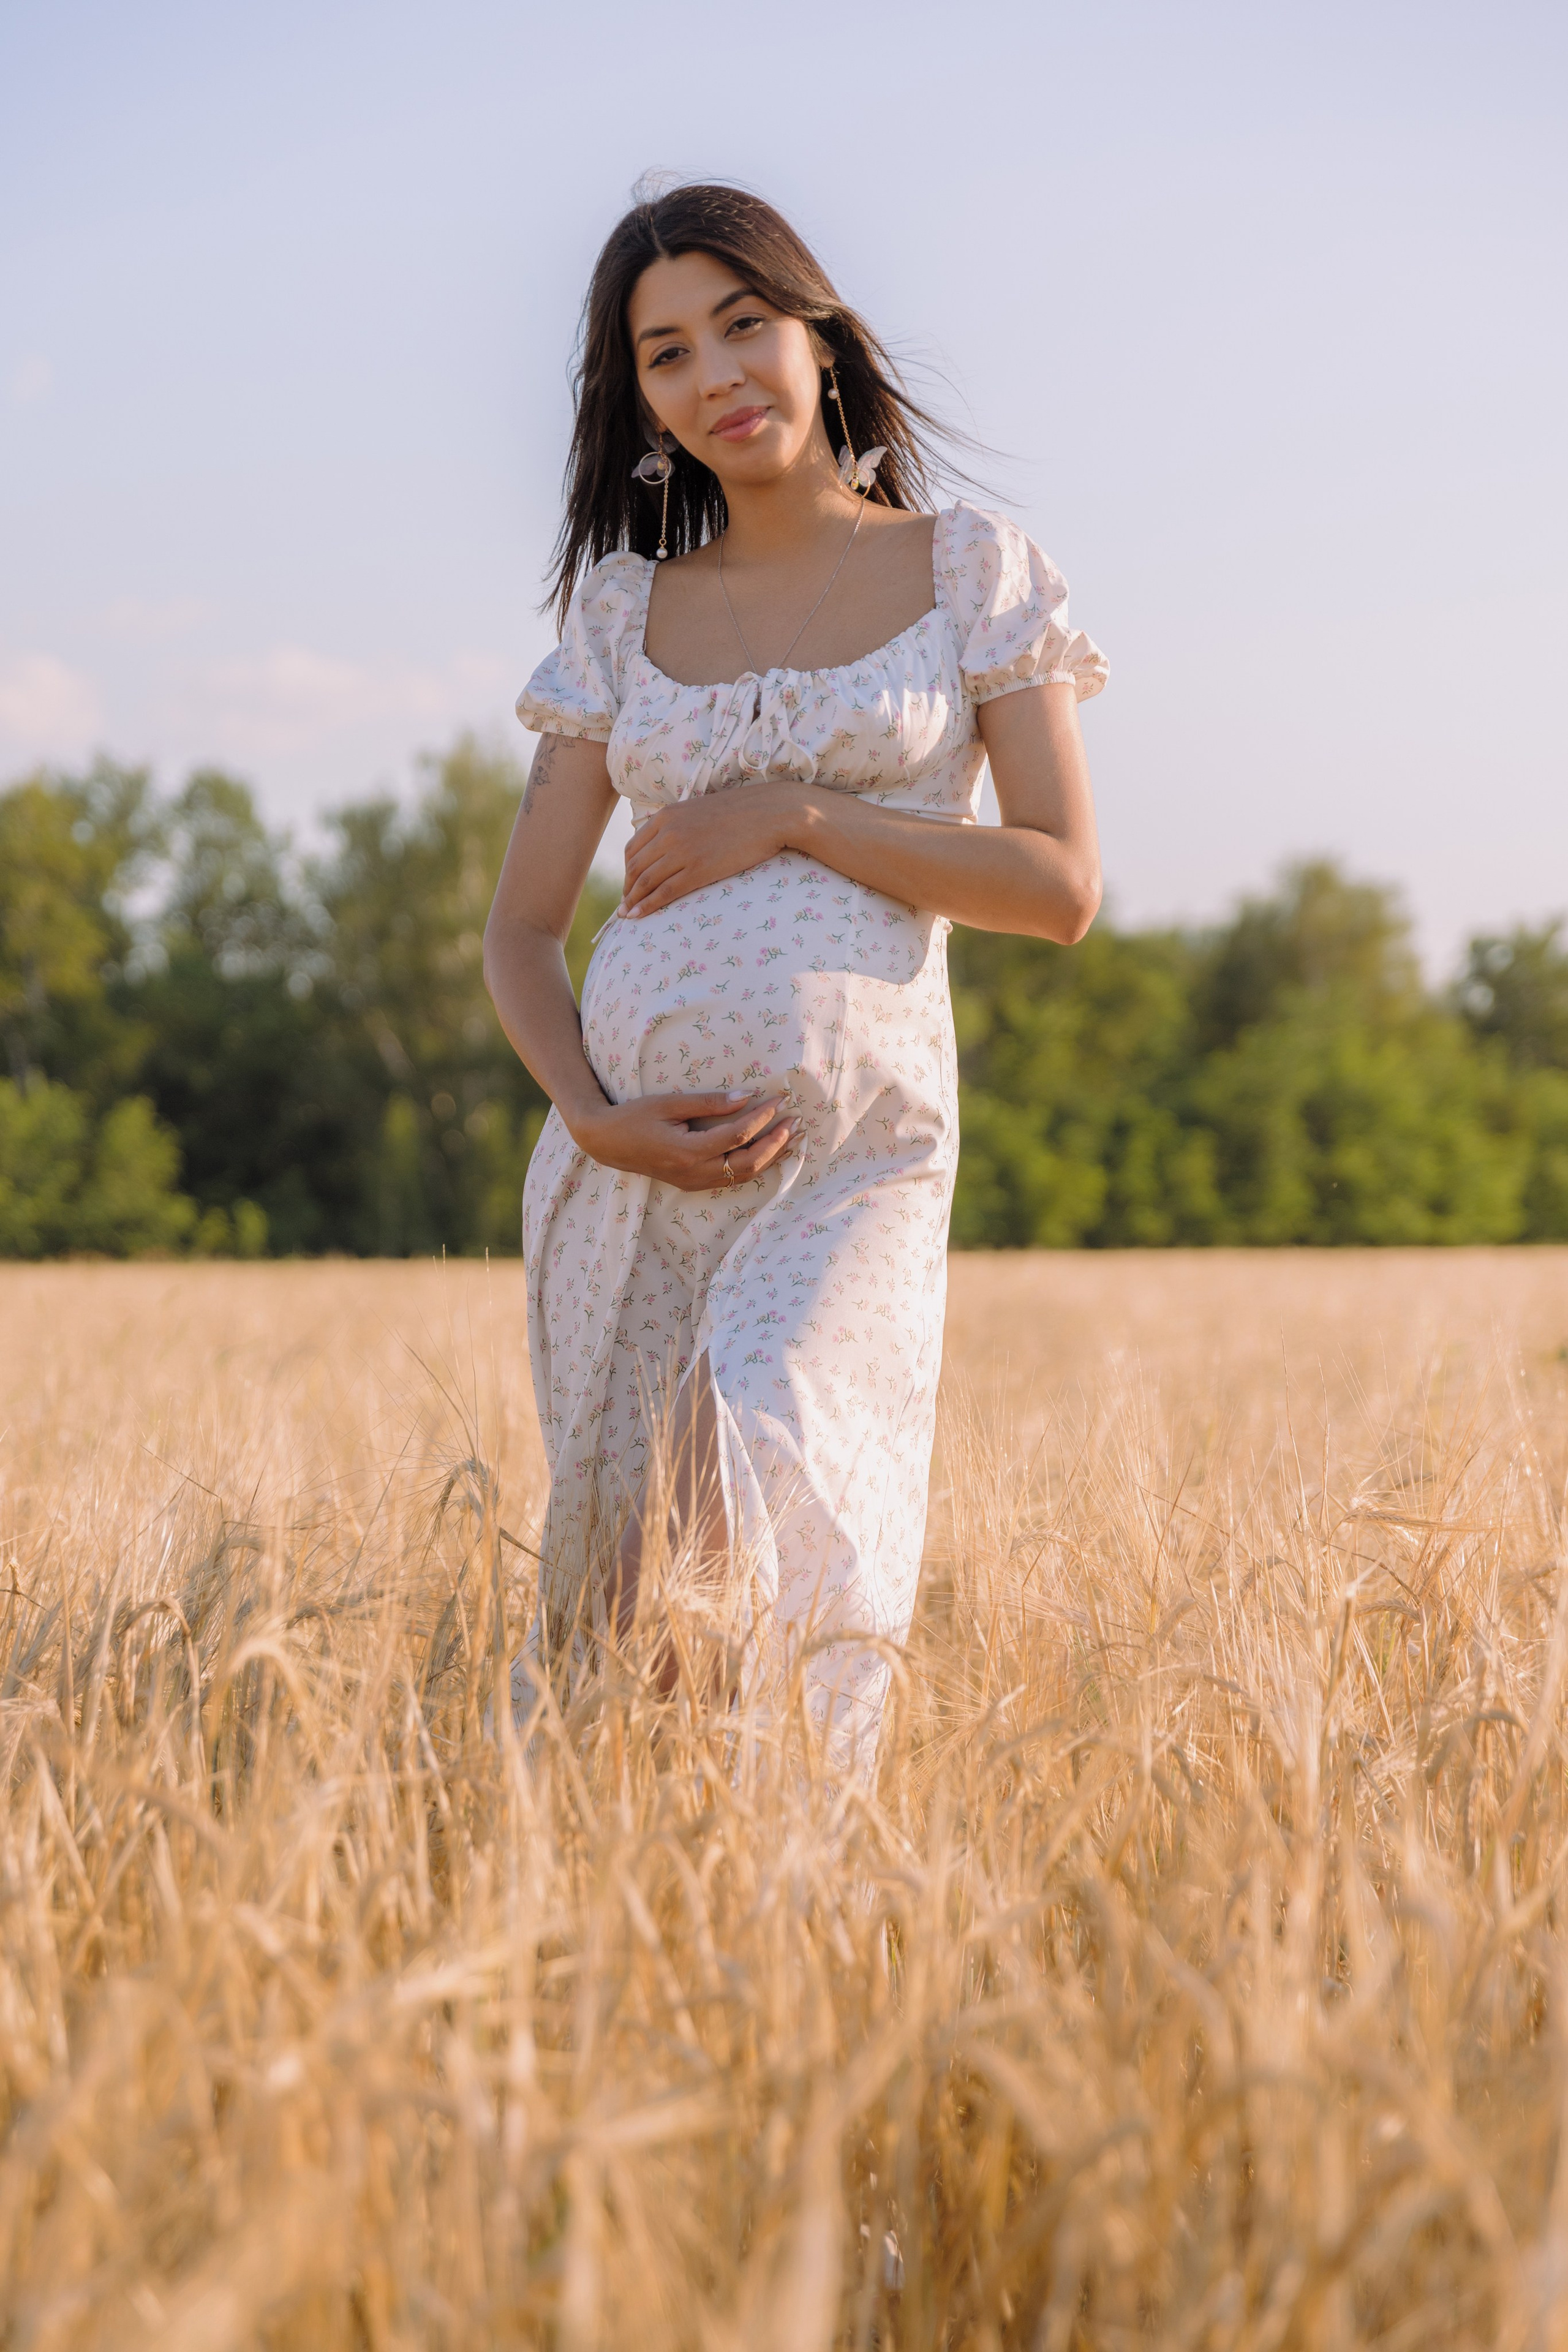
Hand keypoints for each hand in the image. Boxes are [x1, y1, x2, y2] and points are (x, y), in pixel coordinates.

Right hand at [568, 1088, 798, 1190]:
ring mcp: (695, 1182)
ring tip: (794, 1137)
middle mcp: (694, 1172)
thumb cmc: (635, 1116)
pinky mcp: (695, 1183)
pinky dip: (756, 1165)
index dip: (762, 1117)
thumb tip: (746, 1096)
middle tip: (796, 1120)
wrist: (607, 1143)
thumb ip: (709, 1102)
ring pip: (744, 1175)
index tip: (779, 1098)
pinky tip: (772, 1152)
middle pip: (748, 1163)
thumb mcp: (670, 1103)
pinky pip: (733, 1179)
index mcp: (687, 1151)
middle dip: (777, 1142)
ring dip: (772, 1156)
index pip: (737, 1135)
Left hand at [621, 784, 803, 917]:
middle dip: (627, 889)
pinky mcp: (698, 870)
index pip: (633, 848)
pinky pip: (664, 892)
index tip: (629, 886)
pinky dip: (647, 906)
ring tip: (628, 915)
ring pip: (645, 881)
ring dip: (632, 901)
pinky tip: (639, 916)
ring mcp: (682, 852)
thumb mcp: (698, 811)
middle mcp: (668, 833)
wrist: (769, 814)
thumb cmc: (740, 813)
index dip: (626, 871)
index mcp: (666, 816)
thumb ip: (678, 825)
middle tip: (625, 905)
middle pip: (635, 867)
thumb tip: (668, 845)